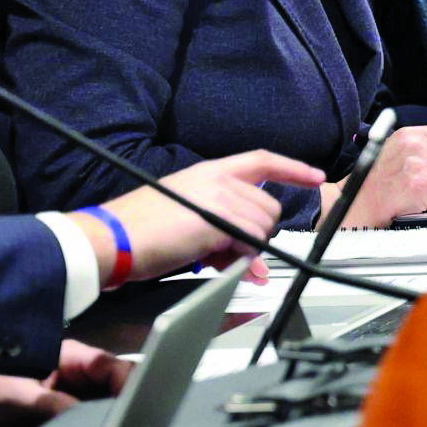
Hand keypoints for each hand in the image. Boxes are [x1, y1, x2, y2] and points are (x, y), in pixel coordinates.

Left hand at [0, 340, 133, 426]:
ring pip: (99, 411)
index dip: (131, 384)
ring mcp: (62, 398)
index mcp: (66, 357)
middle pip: (113, 390)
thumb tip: (90, 420)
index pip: (112, 367)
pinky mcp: (51, 420)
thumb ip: (52, 405)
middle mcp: (69, 377)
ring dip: (108, 424)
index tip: (144, 406)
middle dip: (124, 408)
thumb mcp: (13, 396)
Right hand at [88, 151, 320, 281]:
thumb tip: (256, 266)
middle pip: (268, 205)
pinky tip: (217, 259)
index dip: (292, 168)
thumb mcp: (189, 227)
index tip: (316, 176)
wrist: (110, 239)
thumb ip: (226, 239)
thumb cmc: (140, 233)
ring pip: (263, 225)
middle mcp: (215, 178)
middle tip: (230, 250)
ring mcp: (216, 196)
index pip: (261, 160)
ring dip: (248, 247)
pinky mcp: (216, 218)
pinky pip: (250, 241)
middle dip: (258, 233)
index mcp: (208, 172)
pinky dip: (242, 257)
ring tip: (213, 254)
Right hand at [325, 128, 426, 227]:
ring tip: (415, 193)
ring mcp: (419, 167)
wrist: (359, 204)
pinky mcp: (422, 187)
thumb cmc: (377, 182)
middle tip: (417, 184)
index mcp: (409, 135)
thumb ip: (420, 147)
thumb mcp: (395, 150)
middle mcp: (415, 147)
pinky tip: (416, 202)